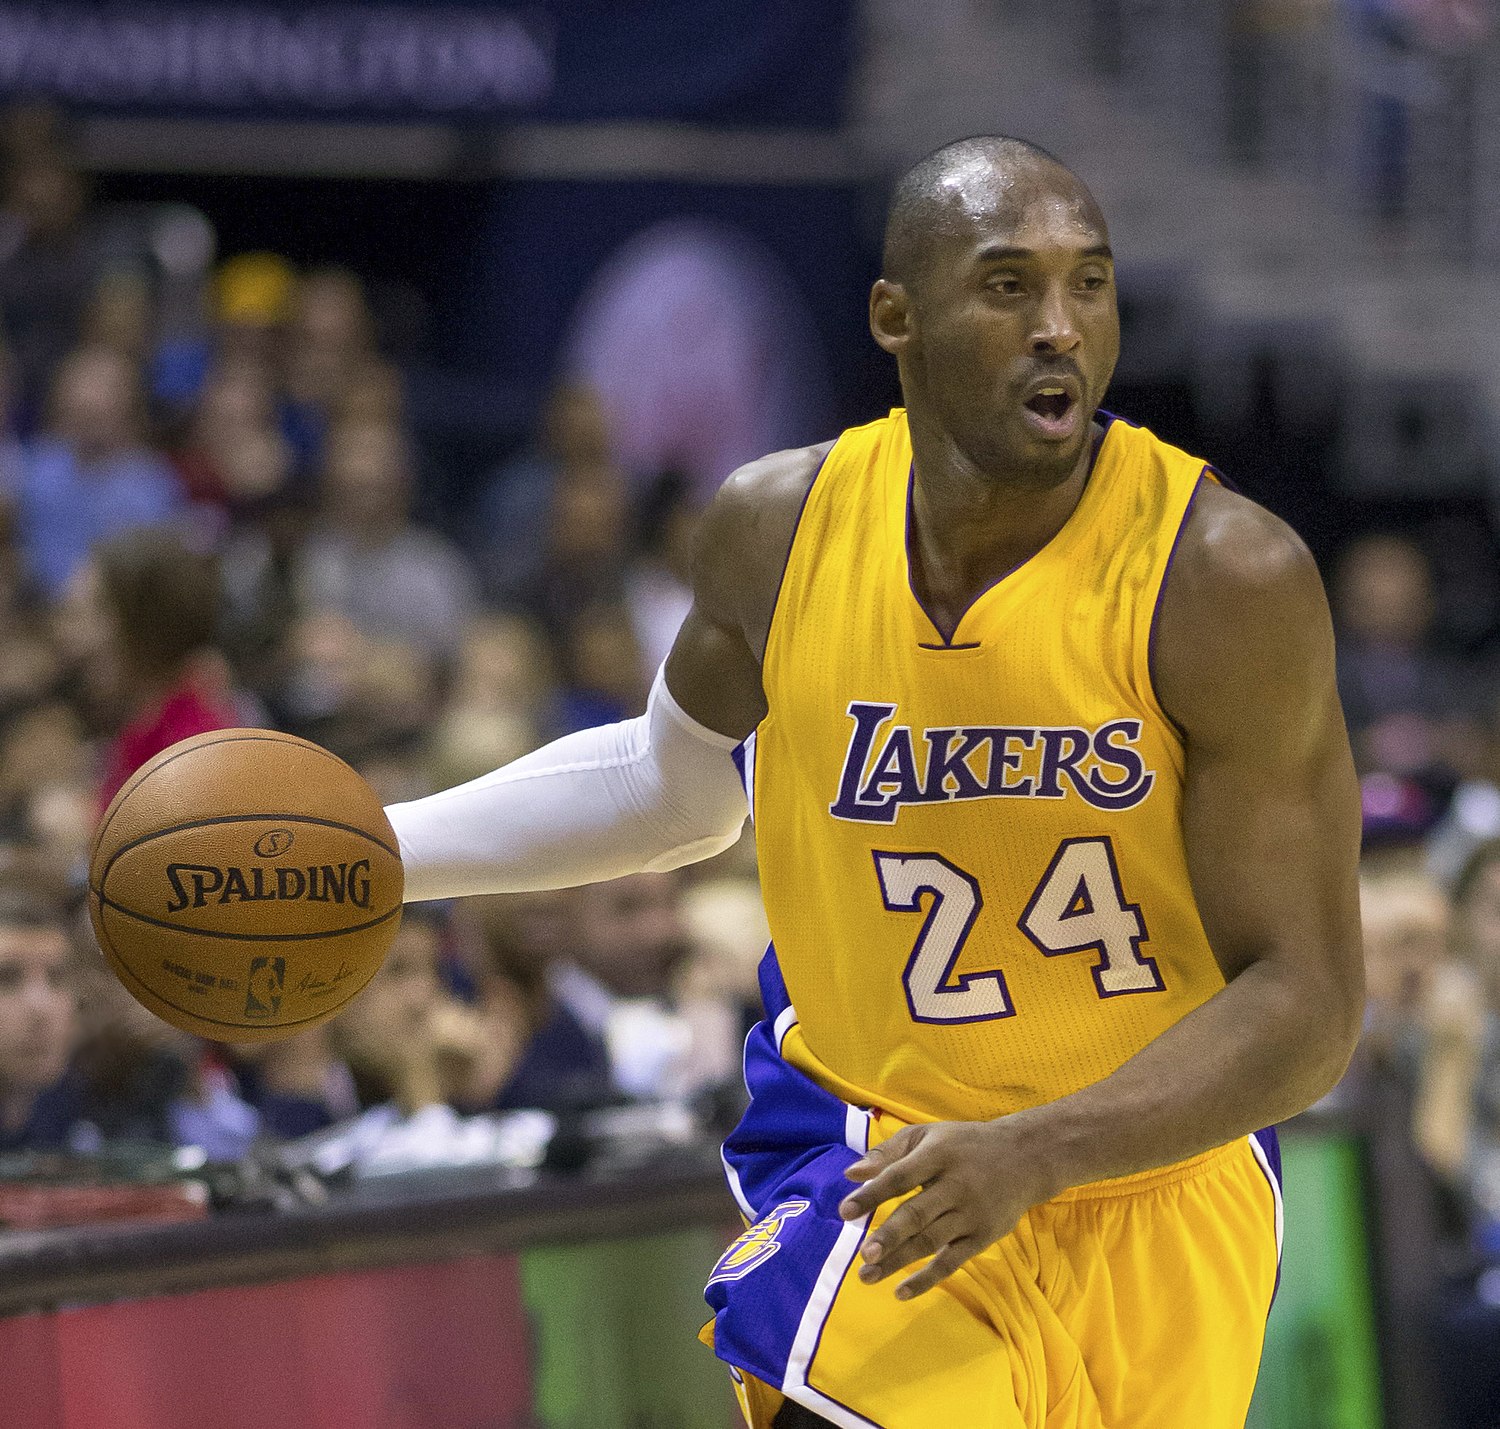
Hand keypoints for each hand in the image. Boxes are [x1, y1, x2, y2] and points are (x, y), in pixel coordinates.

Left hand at [837, 1118, 1056, 1299]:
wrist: (1025, 1159)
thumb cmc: (963, 1145)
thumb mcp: (926, 1136)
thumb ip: (887, 1153)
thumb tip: (850, 1175)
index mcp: (938, 1154)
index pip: (901, 1176)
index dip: (872, 1194)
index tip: (845, 1211)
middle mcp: (956, 1185)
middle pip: (918, 1213)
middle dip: (889, 1235)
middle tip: (863, 1255)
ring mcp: (971, 1213)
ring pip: (931, 1241)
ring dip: (899, 1260)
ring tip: (867, 1276)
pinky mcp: (983, 1237)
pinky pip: (952, 1262)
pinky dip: (927, 1279)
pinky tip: (900, 1291)